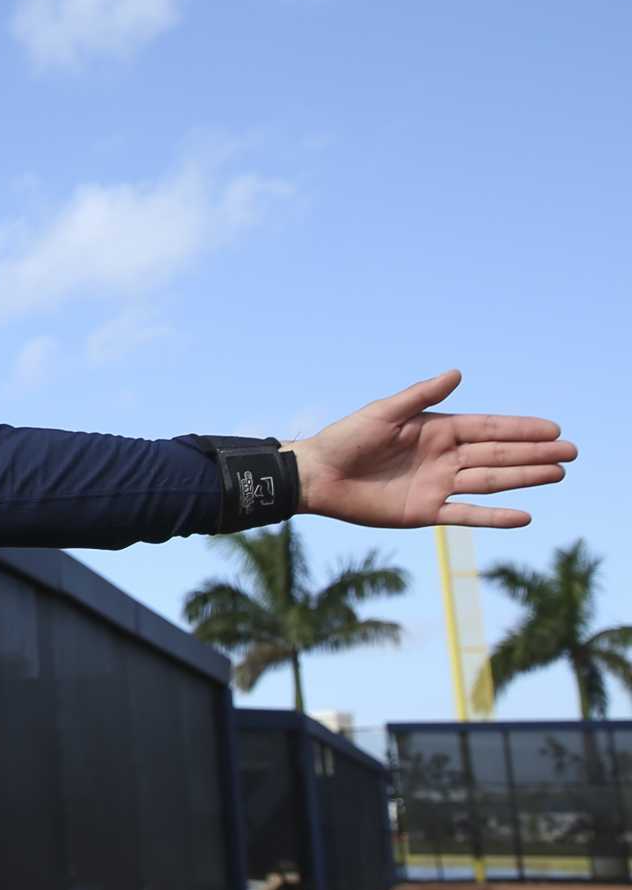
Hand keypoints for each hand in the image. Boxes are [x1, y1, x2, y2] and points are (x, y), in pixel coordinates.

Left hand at [285, 370, 575, 528]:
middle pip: (497, 455)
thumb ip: (420, 396)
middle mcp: (443, 458)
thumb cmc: (345, 438)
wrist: (318, 476)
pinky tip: (524, 515)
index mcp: (436, 430)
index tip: (553, 428)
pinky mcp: (426, 512)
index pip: (488, 428)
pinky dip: (495, 516)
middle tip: (571, 452)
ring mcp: (438, 485)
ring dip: (524, 478)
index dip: (520, 429)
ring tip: (558, 473)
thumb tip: (458, 373)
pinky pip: (467, 514)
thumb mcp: (383, 413)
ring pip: (490, 482)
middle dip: (534, 453)